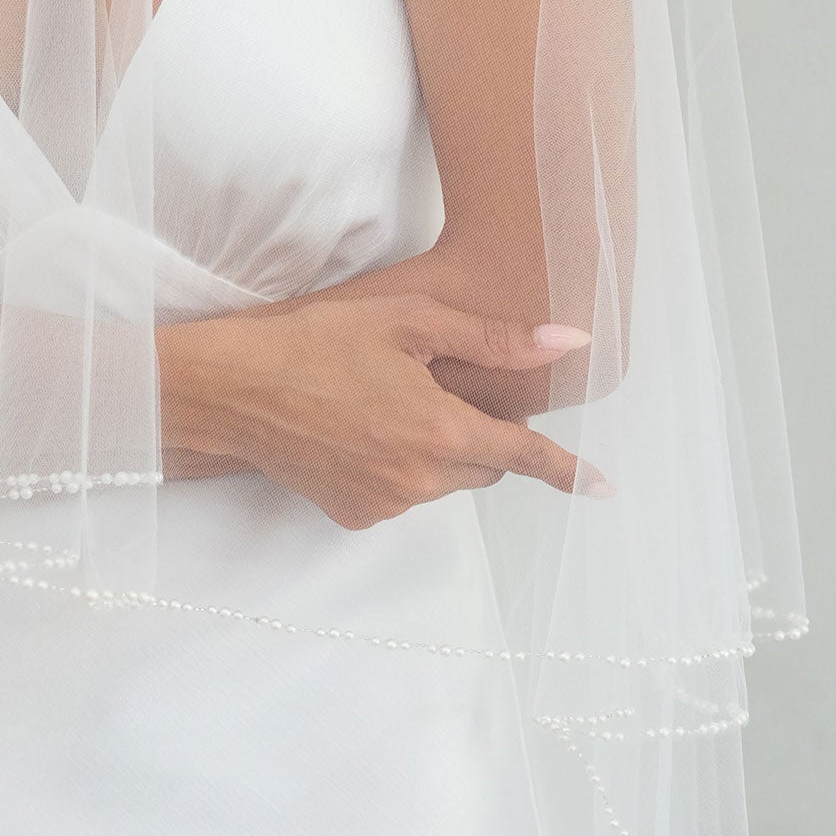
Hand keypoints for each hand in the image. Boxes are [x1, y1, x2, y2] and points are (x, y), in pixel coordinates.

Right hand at [161, 297, 610, 530]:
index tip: (604, 488)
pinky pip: (402, 493)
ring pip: (442, 480)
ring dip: (435, 449)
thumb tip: (569, 341)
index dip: (568, 470)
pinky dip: (398, 467)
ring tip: (384, 403)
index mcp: (441, 431)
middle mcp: (420, 480)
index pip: (525, 455)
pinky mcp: (354, 515)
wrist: (231, 389)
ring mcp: (386, 503)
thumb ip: (495, 339)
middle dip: (479, 435)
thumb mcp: (409, 320)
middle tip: (437, 388)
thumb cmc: (316, 342)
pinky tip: (359, 431)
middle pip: (483, 465)